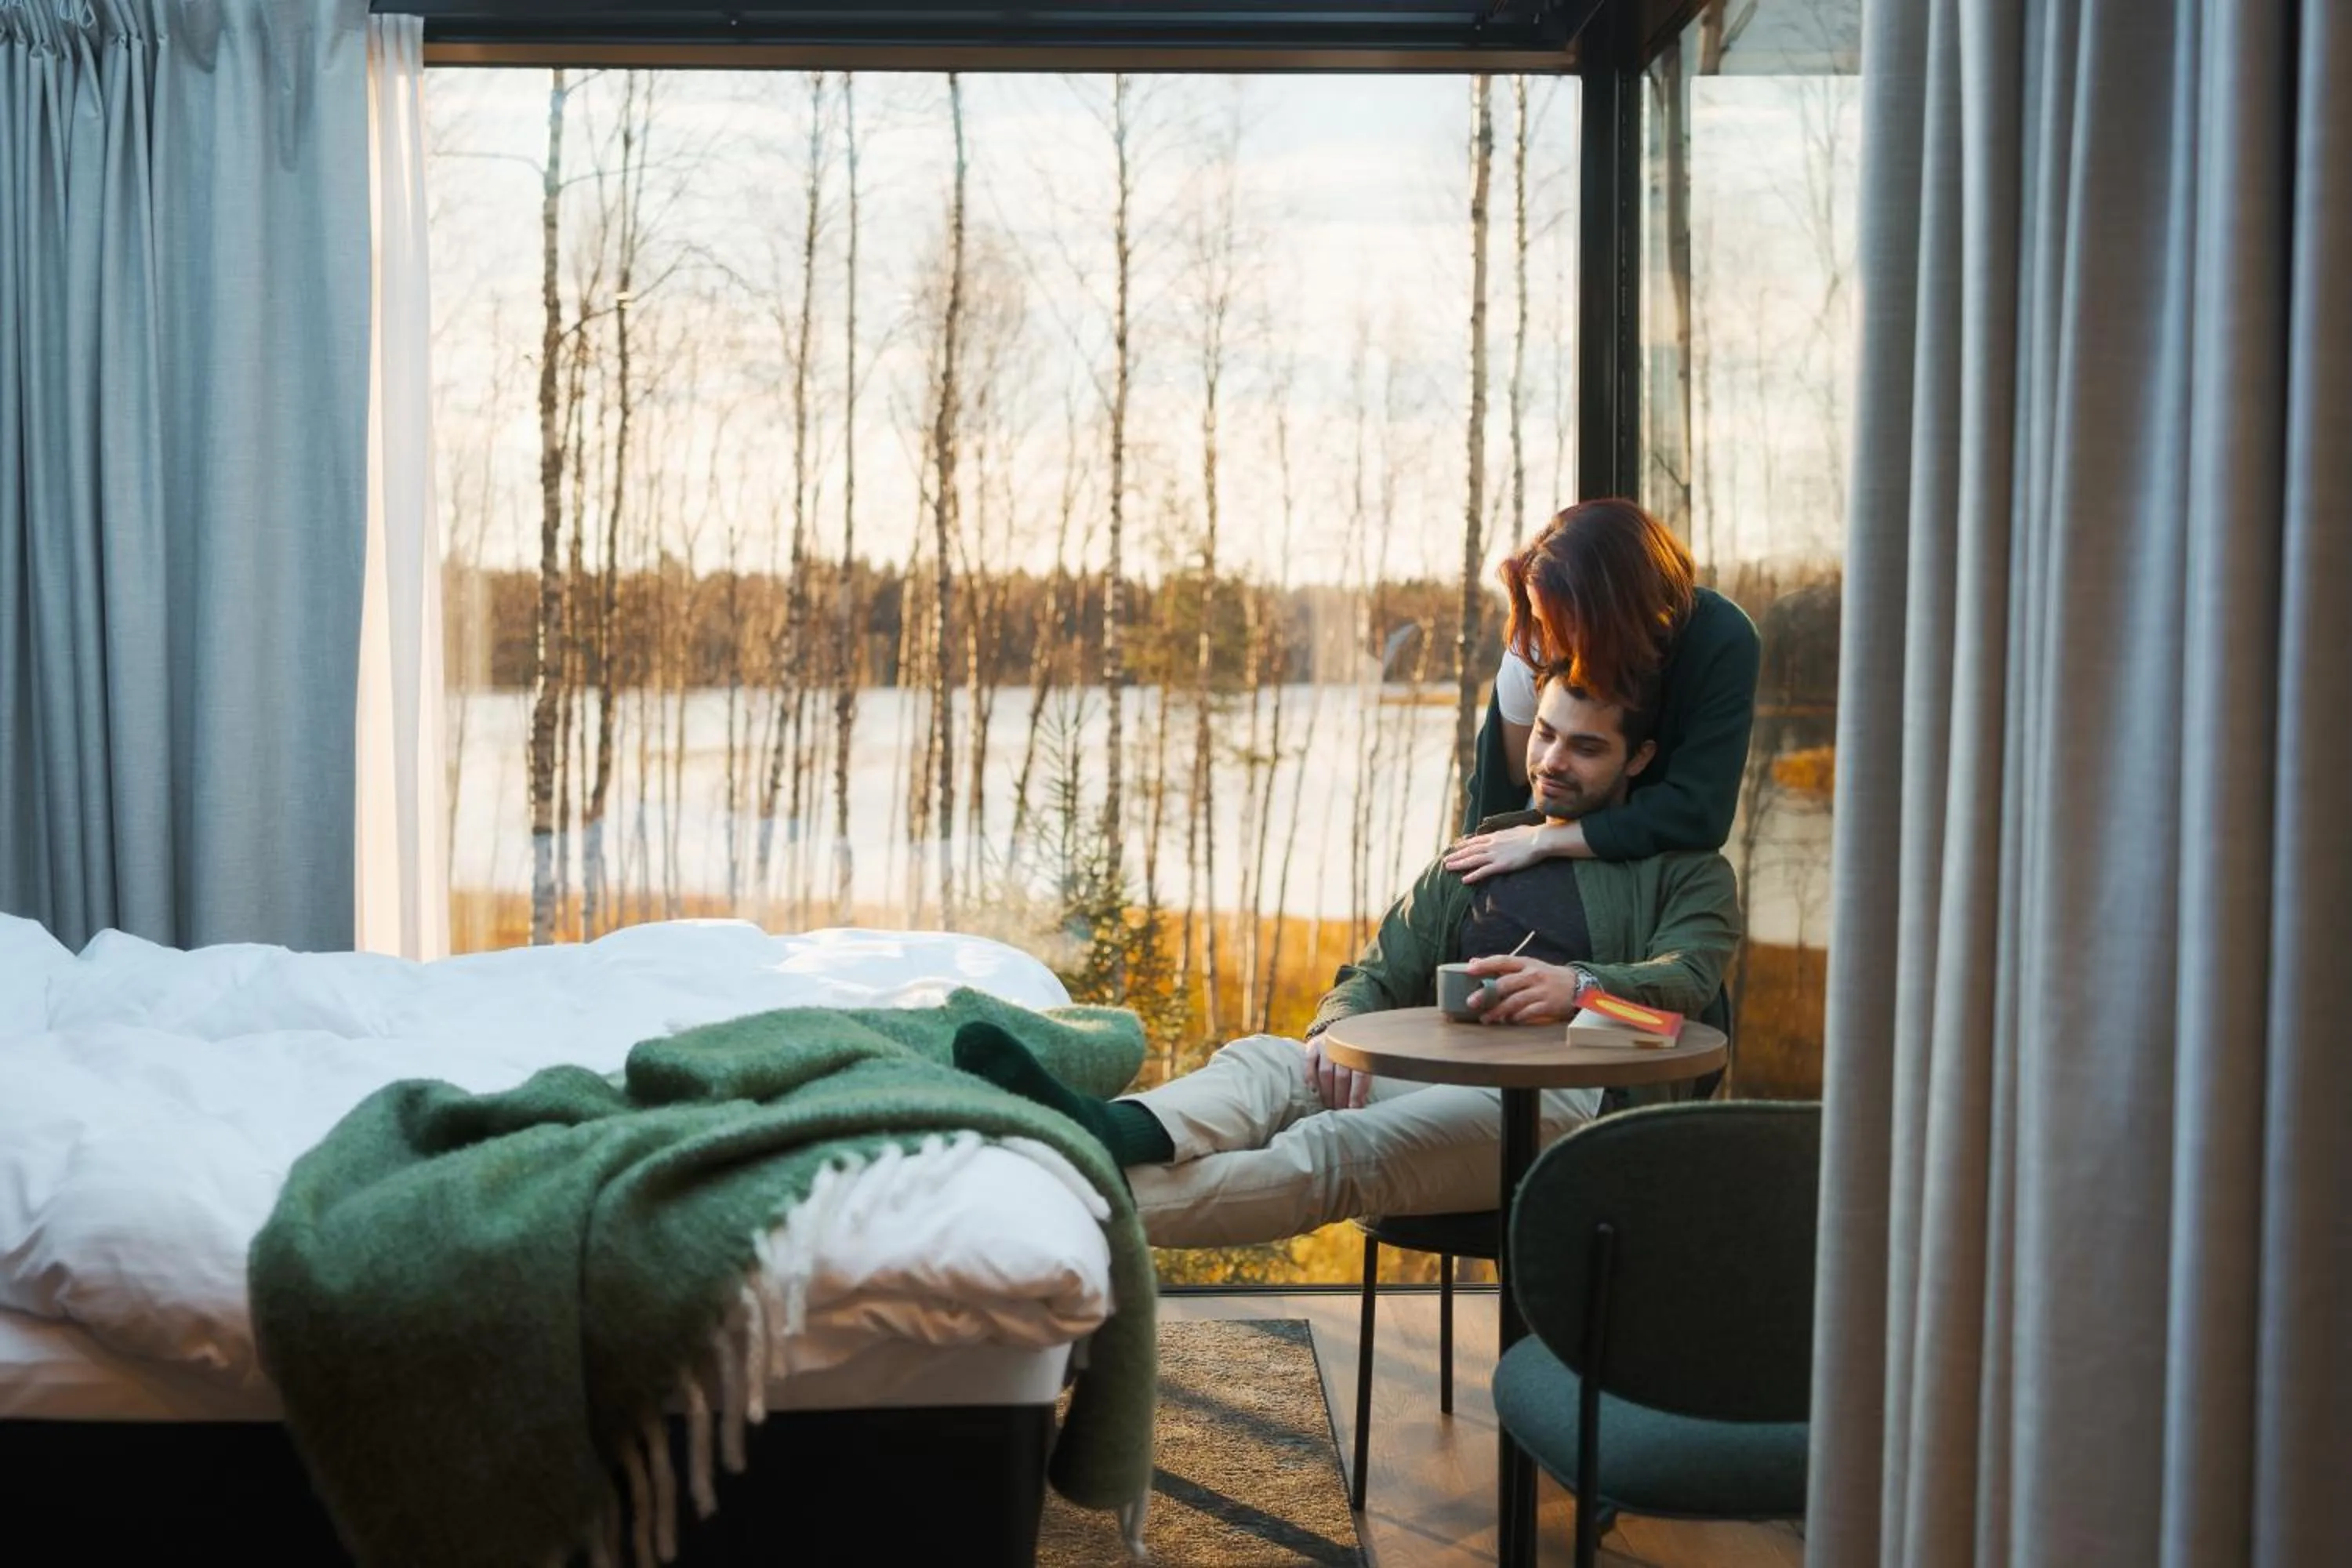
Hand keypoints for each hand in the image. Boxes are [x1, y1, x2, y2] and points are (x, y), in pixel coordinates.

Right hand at [1302, 1035, 1372, 1109]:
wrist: (1340, 1032)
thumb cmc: (1354, 1053)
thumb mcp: (1363, 1060)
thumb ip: (1363, 1078)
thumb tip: (1362, 1104)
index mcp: (1360, 1050)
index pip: (1359, 1075)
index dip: (1356, 1093)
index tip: (1354, 1109)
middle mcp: (1343, 1047)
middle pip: (1342, 1076)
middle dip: (1341, 1096)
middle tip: (1340, 1111)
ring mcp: (1326, 1045)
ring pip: (1326, 1072)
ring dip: (1327, 1092)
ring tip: (1329, 1106)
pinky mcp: (1312, 1046)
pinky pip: (1309, 1063)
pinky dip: (1310, 1077)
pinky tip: (1313, 1091)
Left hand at [1442, 822, 1549, 883]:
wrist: (1539, 839)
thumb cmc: (1531, 835)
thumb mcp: (1515, 830)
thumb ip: (1506, 834)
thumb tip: (1506, 833)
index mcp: (1495, 836)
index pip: (1475, 841)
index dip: (1463, 845)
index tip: (1454, 847)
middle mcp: (1492, 845)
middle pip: (1469, 851)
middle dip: (1456, 855)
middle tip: (1444, 860)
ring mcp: (1495, 855)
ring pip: (1472, 860)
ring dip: (1459, 864)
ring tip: (1447, 868)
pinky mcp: (1501, 865)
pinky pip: (1483, 871)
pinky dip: (1472, 876)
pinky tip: (1464, 880)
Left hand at [1463, 955, 1588, 1024]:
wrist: (1577, 986)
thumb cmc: (1545, 976)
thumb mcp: (1526, 966)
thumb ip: (1501, 966)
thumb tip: (1473, 961)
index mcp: (1525, 963)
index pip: (1502, 961)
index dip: (1485, 964)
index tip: (1469, 969)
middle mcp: (1532, 975)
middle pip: (1506, 983)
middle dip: (1487, 993)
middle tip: (1471, 1002)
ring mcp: (1541, 990)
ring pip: (1515, 1001)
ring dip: (1498, 1011)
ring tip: (1485, 1018)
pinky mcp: (1548, 1005)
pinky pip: (1528, 1013)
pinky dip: (1516, 1018)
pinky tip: (1507, 1021)